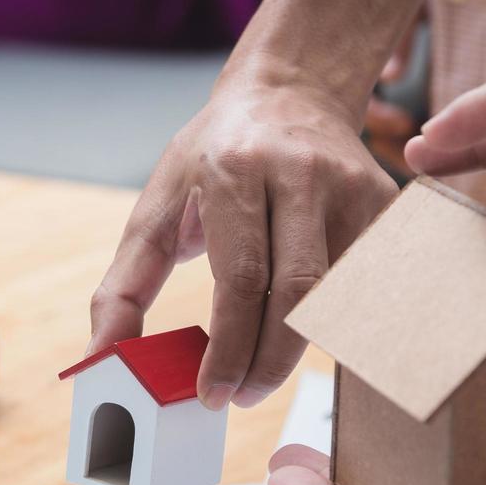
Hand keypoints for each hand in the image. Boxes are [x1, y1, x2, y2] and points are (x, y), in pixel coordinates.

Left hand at [89, 85, 396, 409]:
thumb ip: (125, 285)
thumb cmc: (216, 156)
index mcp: (235, 169)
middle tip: (242, 395)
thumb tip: (101, 356)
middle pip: (296, 295)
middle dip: (268, 362)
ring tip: (264, 369)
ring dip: (299, 348)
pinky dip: (331, 321)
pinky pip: (361, 284)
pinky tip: (302, 332)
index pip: (241, 278)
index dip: (229, 348)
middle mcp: (300, 173)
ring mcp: (351, 187)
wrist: (291, 89)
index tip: (213, 393)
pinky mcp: (384, 203)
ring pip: (334, 296)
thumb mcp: (158, 206)